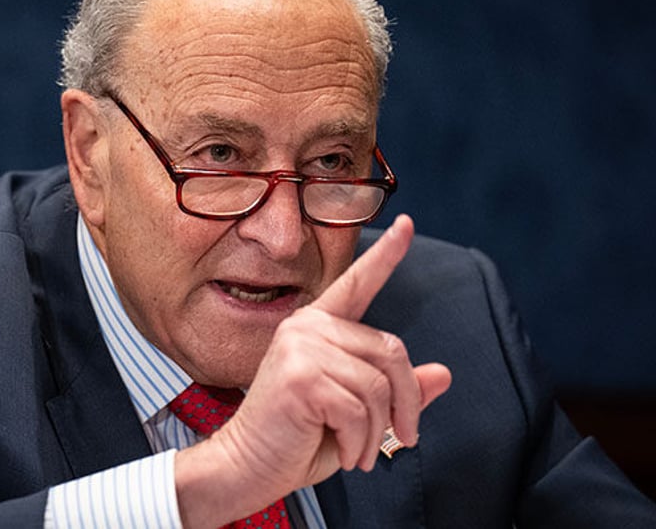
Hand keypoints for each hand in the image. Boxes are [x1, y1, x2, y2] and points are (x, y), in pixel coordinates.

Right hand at [175, 214, 451, 526]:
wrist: (248, 467)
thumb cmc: (297, 440)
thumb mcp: (357, 414)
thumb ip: (395, 390)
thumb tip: (444, 373)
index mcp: (318, 326)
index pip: (357, 283)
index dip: (386, 254)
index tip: (407, 224)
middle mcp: (308, 325)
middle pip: (392, 352)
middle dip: (406, 404)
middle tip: (401, 438)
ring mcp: (301, 346)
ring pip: (379, 387)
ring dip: (378, 432)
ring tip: (359, 451)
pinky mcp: (300, 375)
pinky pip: (360, 410)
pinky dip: (361, 443)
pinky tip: (344, 453)